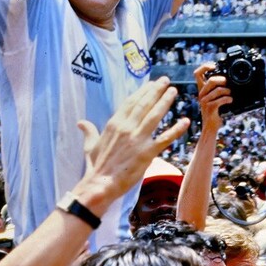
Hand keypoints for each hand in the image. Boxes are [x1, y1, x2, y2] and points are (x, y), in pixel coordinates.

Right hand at [76, 77, 189, 201]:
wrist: (101, 184)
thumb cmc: (96, 166)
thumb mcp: (90, 146)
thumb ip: (89, 131)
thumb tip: (81, 122)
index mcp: (114, 124)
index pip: (130, 103)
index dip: (142, 92)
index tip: (150, 84)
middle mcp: (127, 128)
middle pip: (144, 104)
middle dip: (155, 90)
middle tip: (165, 81)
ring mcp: (138, 139)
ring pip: (155, 116)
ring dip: (165, 102)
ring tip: (173, 91)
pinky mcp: (147, 152)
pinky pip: (165, 138)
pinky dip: (176, 129)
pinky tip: (185, 121)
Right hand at [194, 63, 231, 129]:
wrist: (210, 127)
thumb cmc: (215, 111)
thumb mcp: (214, 97)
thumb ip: (217, 88)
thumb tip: (227, 78)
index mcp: (202, 89)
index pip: (197, 73)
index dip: (205, 66)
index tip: (214, 66)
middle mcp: (202, 94)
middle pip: (211, 80)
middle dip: (222, 80)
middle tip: (227, 83)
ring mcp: (205, 101)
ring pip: (218, 90)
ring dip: (227, 91)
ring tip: (231, 95)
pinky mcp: (210, 109)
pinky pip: (220, 100)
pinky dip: (228, 99)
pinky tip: (230, 100)